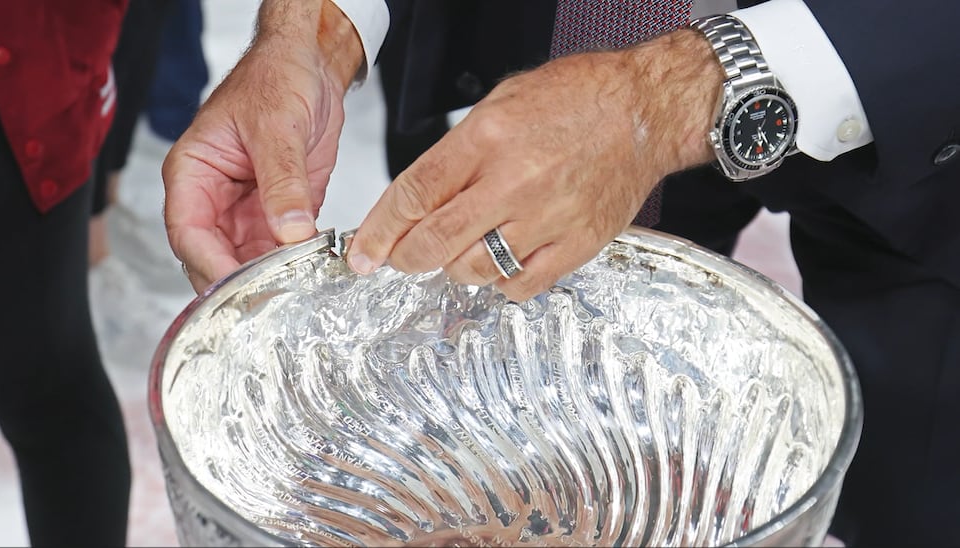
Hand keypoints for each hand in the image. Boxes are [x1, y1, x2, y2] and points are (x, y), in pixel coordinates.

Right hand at [162, 0, 362, 292]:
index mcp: (193, 174)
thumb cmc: (276, 78)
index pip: (189, 233)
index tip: (241, 287)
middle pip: (213, 257)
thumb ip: (282, 181)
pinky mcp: (278, 214)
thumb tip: (290, 231)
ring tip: (295, 295)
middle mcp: (213, 198)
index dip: (210, 264)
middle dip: (240, 282)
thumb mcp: (278, 125)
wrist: (310, 67)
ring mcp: (245, 210)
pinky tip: (311, 276)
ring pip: (246, 261)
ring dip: (269, 280)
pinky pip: (280, 250)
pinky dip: (293, 266)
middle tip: (272, 303)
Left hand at [347, 30, 722, 301]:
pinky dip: (500, 281)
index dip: (379, 230)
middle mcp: (516, 179)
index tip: (363, 252)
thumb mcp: (500, 102)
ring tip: (462, 249)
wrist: (645, 109)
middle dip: (405, 258)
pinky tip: (502, 260)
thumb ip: (457, 152)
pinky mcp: (578, 243)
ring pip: (474, 270)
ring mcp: (549, 216)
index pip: (414, 194)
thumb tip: (416, 198)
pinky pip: (520, 285)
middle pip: (435, 241)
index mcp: (488, 136)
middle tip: (399, 259)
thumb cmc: (577, 99)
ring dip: (454, 267)